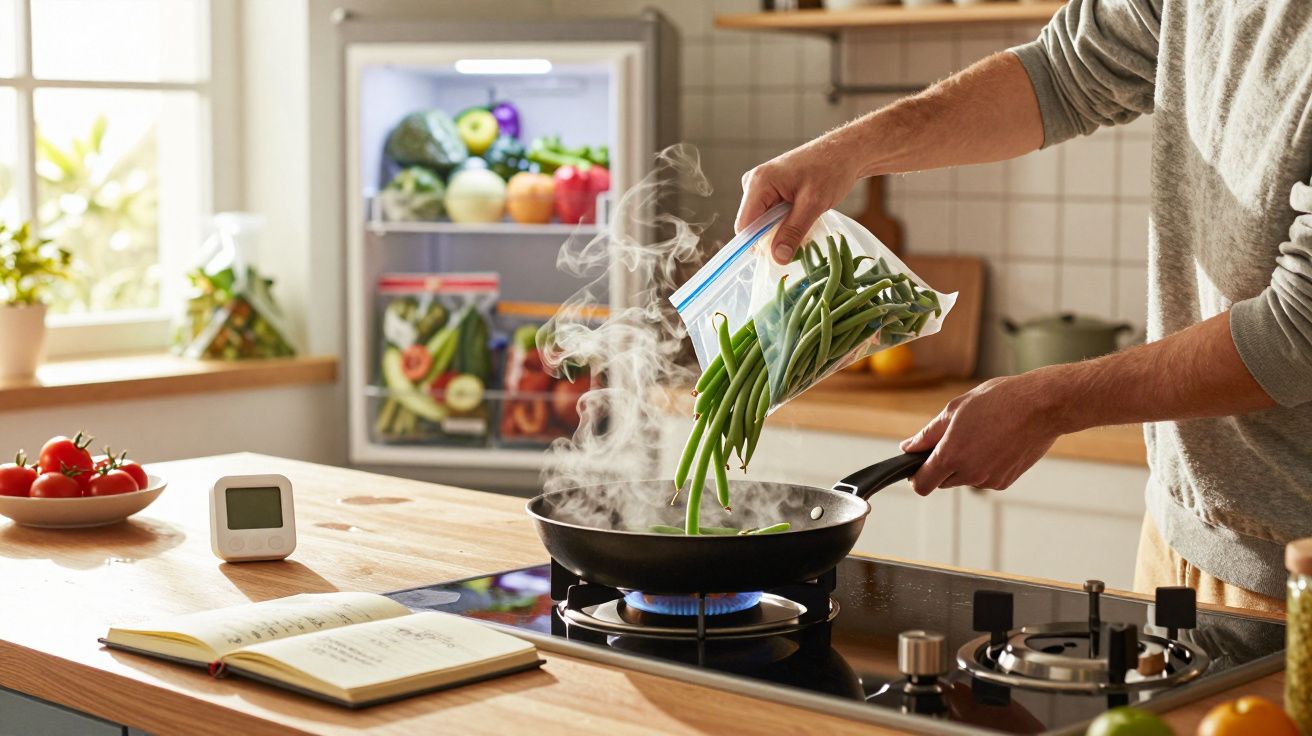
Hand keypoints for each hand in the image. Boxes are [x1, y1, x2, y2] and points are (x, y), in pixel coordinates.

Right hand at [735, 134, 864, 264]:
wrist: (844, 151)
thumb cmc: (831, 169)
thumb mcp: (813, 204)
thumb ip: (793, 231)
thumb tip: (778, 258)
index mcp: (758, 183)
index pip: (744, 226)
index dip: (758, 244)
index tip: (781, 255)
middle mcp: (753, 183)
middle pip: (753, 225)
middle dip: (773, 238)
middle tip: (801, 239)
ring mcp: (761, 187)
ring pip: (763, 222)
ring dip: (781, 231)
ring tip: (806, 223)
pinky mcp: (771, 190)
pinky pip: (770, 215)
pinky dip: (785, 222)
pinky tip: (803, 218)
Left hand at [898, 374, 1066, 494]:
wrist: (1043, 406)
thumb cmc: (999, 400)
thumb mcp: (955, 410)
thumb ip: (928, 434)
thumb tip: (908, 448)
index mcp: (952, 456)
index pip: (921, 484)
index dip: (915, 476)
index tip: (918, 464)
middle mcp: (970, 474)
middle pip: (941, 481)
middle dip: (942, 465)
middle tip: (955, 438)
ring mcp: (989, 480)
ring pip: (964, 479)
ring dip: (964, 464)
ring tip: (981, 435)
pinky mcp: (1006, 481)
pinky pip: (984, 478)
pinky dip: (984, 465)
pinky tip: (996, 443)